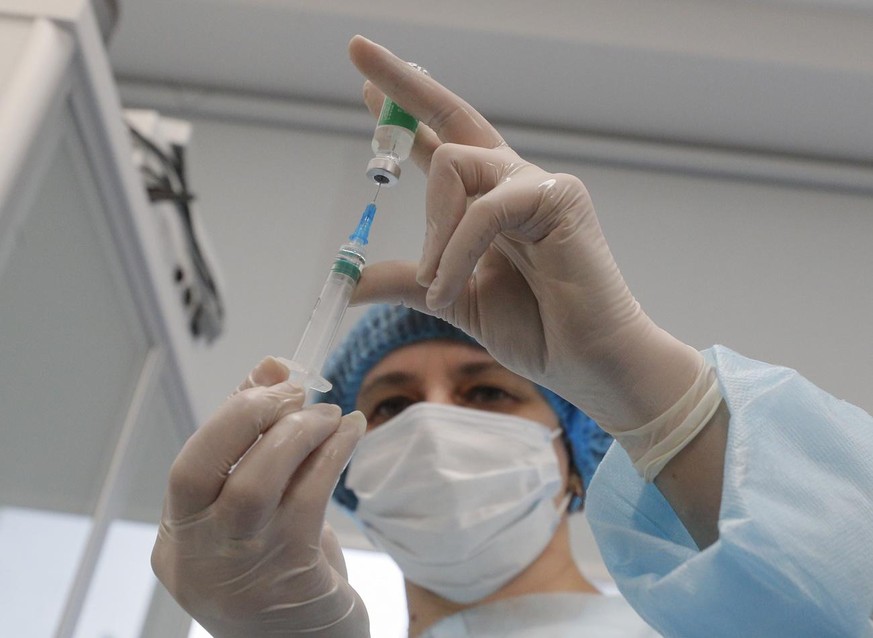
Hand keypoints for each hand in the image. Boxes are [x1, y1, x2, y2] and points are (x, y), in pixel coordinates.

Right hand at [151, 357, 368, 637]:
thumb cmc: (280, 571)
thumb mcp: (257, 512)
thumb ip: (255, 441)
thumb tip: (272, 366)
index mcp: (180, 543)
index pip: (187, 466)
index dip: (230, 414)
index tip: (271, 380)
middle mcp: (198, 559)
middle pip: (200, 470)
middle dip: (248, 415)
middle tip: (295, 390)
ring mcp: (240, 571)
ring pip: (257, 482)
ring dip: (298, 432)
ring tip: (329, 413)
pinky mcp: (292, 575)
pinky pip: (310, 497)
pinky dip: (334, 454)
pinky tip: (352, 432)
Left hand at [348, 36, 701, 432]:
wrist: (588, 363)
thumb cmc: (537, 329)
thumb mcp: (453, 299)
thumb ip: (408, 281)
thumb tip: (350, 282)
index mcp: (486, 201)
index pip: (440, 143)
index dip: (405, 111)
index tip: (366, 88)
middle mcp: (509, 181)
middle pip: (451, 114)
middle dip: (401, 83)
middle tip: (356, 49)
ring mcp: (535, 184)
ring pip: (455, 165)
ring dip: (433, 235)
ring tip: (437, 287)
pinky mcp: (559, 198)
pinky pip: (484, 208)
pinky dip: (457, 252)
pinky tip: (450, 288)